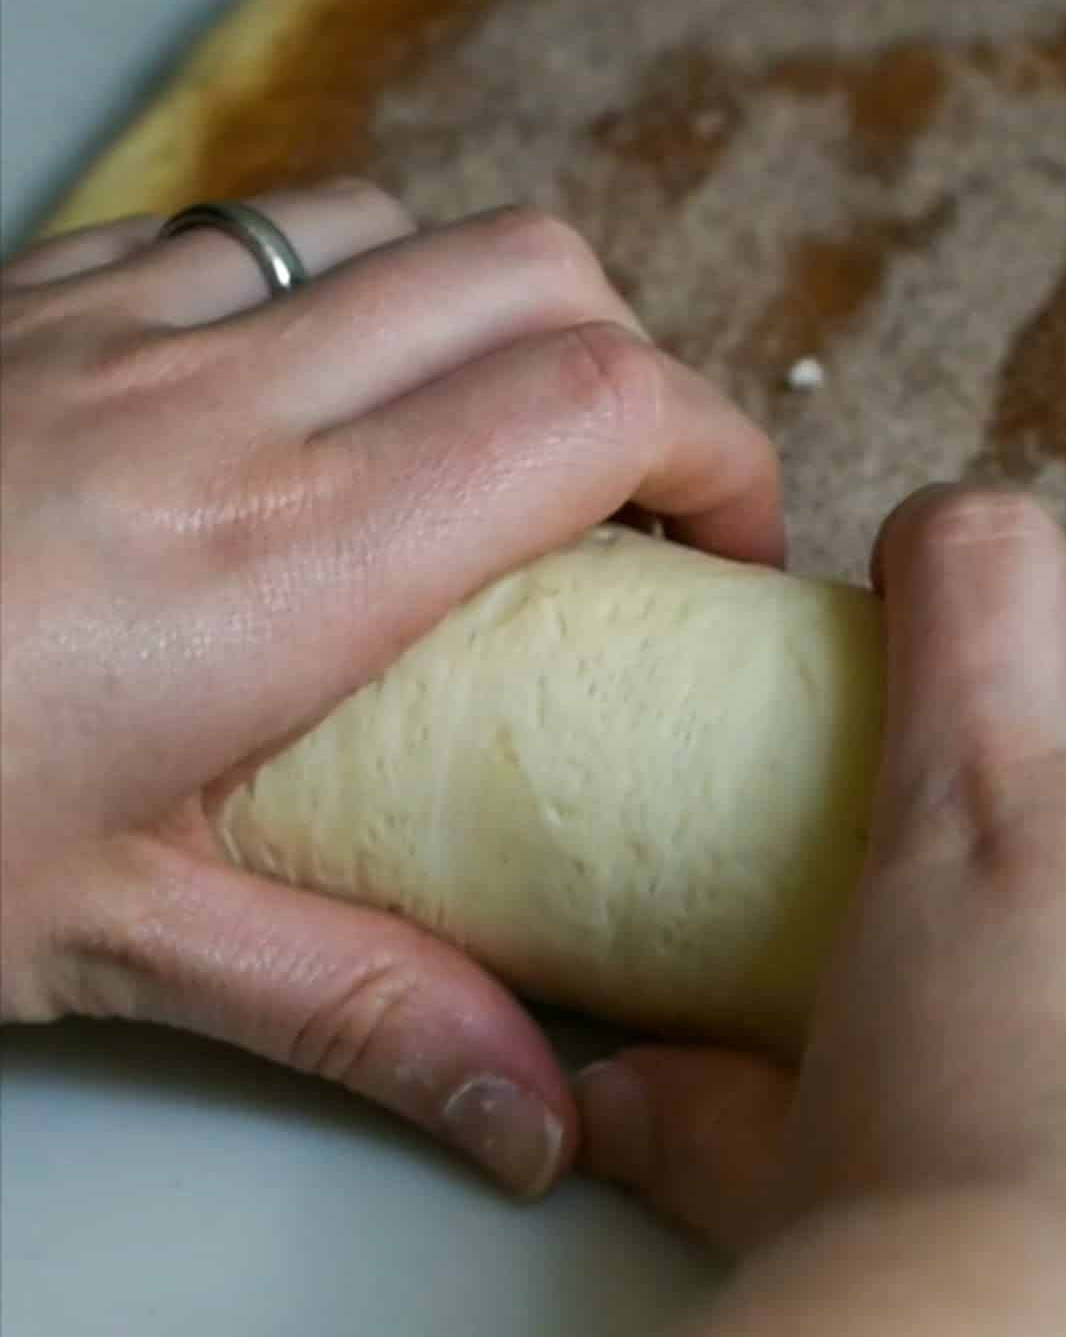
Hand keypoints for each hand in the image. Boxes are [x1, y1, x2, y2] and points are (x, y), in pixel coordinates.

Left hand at [0, 183, 781, 1196]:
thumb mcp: (109, 938)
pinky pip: (249, 227)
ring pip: (400, 223)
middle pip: (540, 273)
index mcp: (282, 567)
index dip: (721, 452)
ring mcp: (119, 318)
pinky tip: (290, 399)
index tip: (726, 552)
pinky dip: (333, 289)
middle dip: (634, 364)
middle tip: (623, 503)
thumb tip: (534, 1113)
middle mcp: (225, 404)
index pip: (597, 412)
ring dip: (483, 313)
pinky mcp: (36, 287)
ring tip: (469, 442)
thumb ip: (356, 1002)